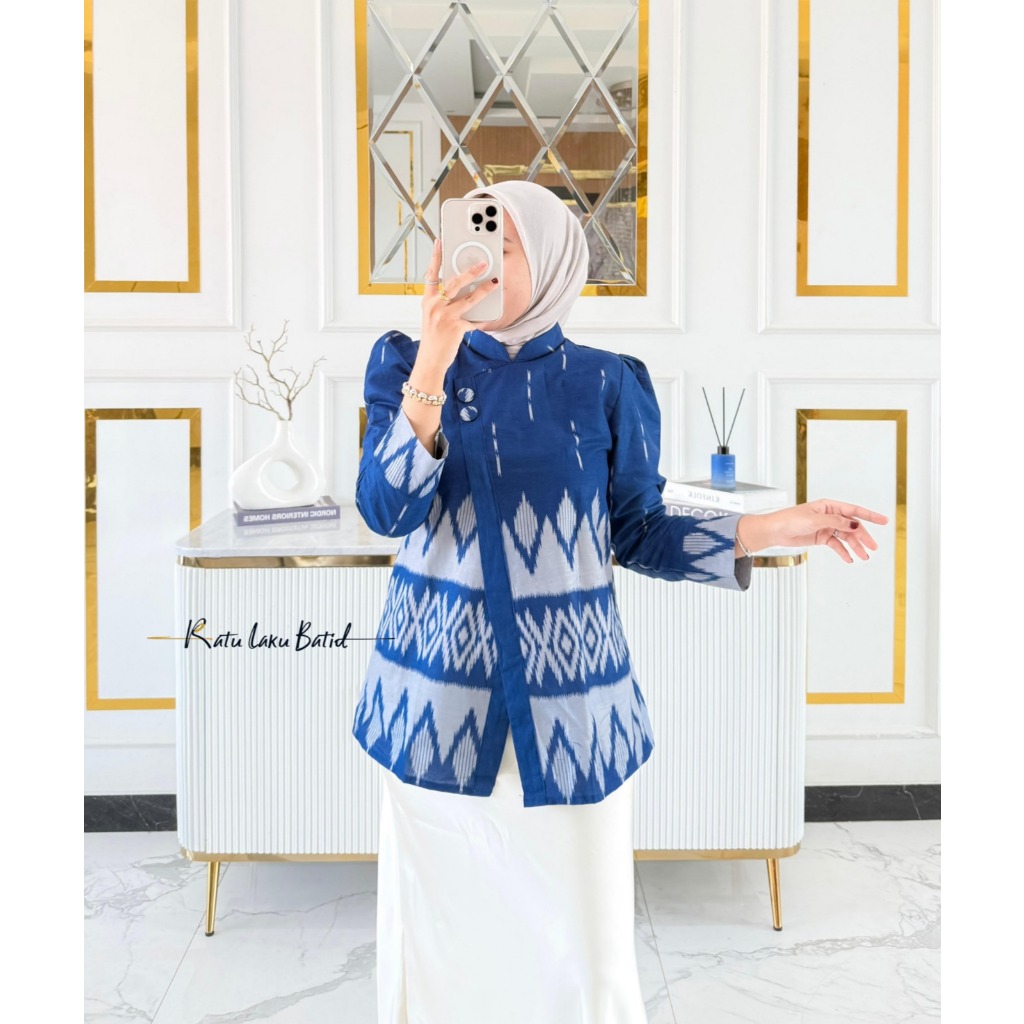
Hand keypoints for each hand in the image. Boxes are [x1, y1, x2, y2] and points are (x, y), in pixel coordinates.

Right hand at [418, 238, 499, 372]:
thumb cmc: (433, 339)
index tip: (439, 242)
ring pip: (468, 299)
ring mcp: (444, 317)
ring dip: (484, 290)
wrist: (430, 361)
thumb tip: (462, 291)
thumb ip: (443, 303)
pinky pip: (474, 320)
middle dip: (470, 272)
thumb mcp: (432, 317)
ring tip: (495, 283)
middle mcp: (434, 306)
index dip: (435, 257)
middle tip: (483, 264)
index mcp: (427, 301)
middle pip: (454, 282)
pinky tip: (489, 315)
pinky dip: (482, 319)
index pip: (431, 274)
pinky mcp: (455, 328)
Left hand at [741, 499, 888, 563]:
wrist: (775, 531)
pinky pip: (836, 545)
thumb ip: (836, 522)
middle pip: (852, 526)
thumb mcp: (814, 520)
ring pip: (846, 537)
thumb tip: (855, 524)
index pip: (854, 510)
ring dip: (855, 547)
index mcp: (829, 506)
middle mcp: (830, 515)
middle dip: (863, 537)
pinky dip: (843, 552)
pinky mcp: (821, 537)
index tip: (884, 520)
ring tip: (864, 557)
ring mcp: (826, 527)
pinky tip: (849, 559)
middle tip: (873, 548)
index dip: (870, 516)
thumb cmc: (791, 520)